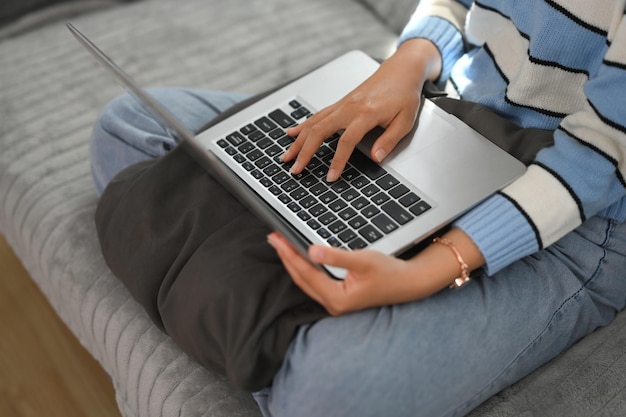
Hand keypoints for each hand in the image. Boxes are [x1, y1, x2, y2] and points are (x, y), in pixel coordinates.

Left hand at [267, 226, 485, 314]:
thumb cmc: (390, 273)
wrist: (409, 284)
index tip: (277, 239)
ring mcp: (335, 302)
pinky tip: (300, 256)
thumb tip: (311, 249)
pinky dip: (305, 267)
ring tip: (282, 245)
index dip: (289, 254)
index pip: (305, 273)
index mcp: (337, 298)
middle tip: (273, 238)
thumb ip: (336, 256)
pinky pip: (314, 281)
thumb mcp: (363, 260)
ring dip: (293, 262)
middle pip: (301, 278)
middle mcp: (333, 304)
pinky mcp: (339, 296)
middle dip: (286, 257)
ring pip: (306, 281)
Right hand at [282, 39, 441, 181]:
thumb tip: (377, 158)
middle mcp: (349, 107)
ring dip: (298, 141)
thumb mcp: (405, 120)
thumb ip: (389, 140)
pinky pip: (317, 115)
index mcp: (366, 113)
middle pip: (320, 131)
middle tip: (295, 169)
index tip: (331, 177)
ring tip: (287, 157)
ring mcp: (342, 104)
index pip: (346, 141)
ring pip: (314, 123)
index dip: (337, 161)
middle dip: (305, 152)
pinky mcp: (340, 103)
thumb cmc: (404, 94)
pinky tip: (291, 133)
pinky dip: (302, 125)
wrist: (400, 70)